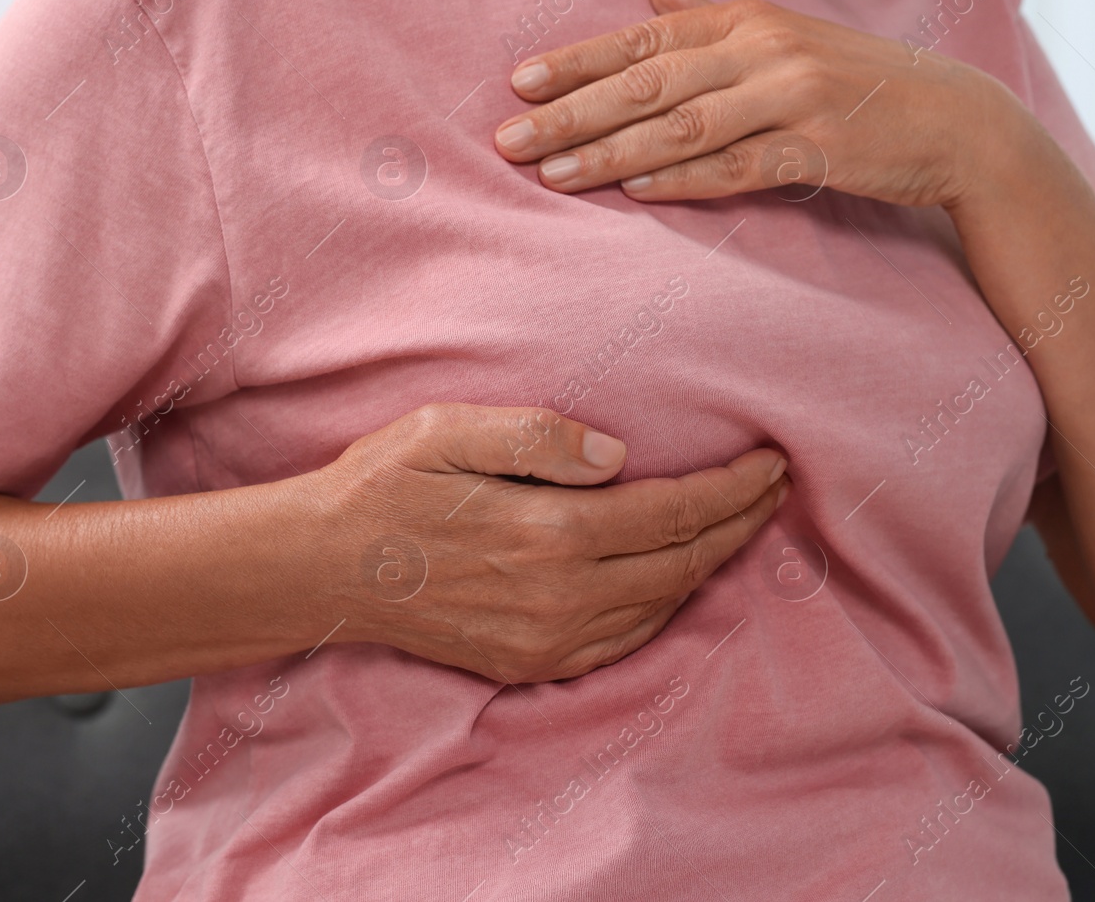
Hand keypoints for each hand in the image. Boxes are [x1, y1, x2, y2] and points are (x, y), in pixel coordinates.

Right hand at [302, 404, 788, 682]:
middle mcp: (557, 597)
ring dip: (711, 564)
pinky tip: (679, 578)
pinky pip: (624, 641)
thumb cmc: (381, 485)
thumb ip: (536, 437)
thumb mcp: (445, 430)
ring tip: (741, 524)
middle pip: (682, 562)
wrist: (320, 570)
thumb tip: (619, 456)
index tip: (771, 461)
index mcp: (546, 533)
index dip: (731, 490)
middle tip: (774, 488)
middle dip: (739, 523)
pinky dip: (666, 607)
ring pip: (661, 604)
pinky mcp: (529, 664)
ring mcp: (545, 640)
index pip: (672, 513)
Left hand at [493, 0, 1032, 210]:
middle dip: (573, 112)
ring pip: (683, 125)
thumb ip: (715, 16)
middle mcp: (763, 48)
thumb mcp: (785, 35)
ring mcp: (793, 96)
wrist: (953, 120)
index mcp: (747, 19)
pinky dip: (685, 180)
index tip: (518, 82)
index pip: (645, 37)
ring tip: (554, 175)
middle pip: (649, 81)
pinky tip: (636, 194)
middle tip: (510, 139)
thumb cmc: (857, 80)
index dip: (579, 61)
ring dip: (613, 153)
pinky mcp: (819, 146)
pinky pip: (738, 166)